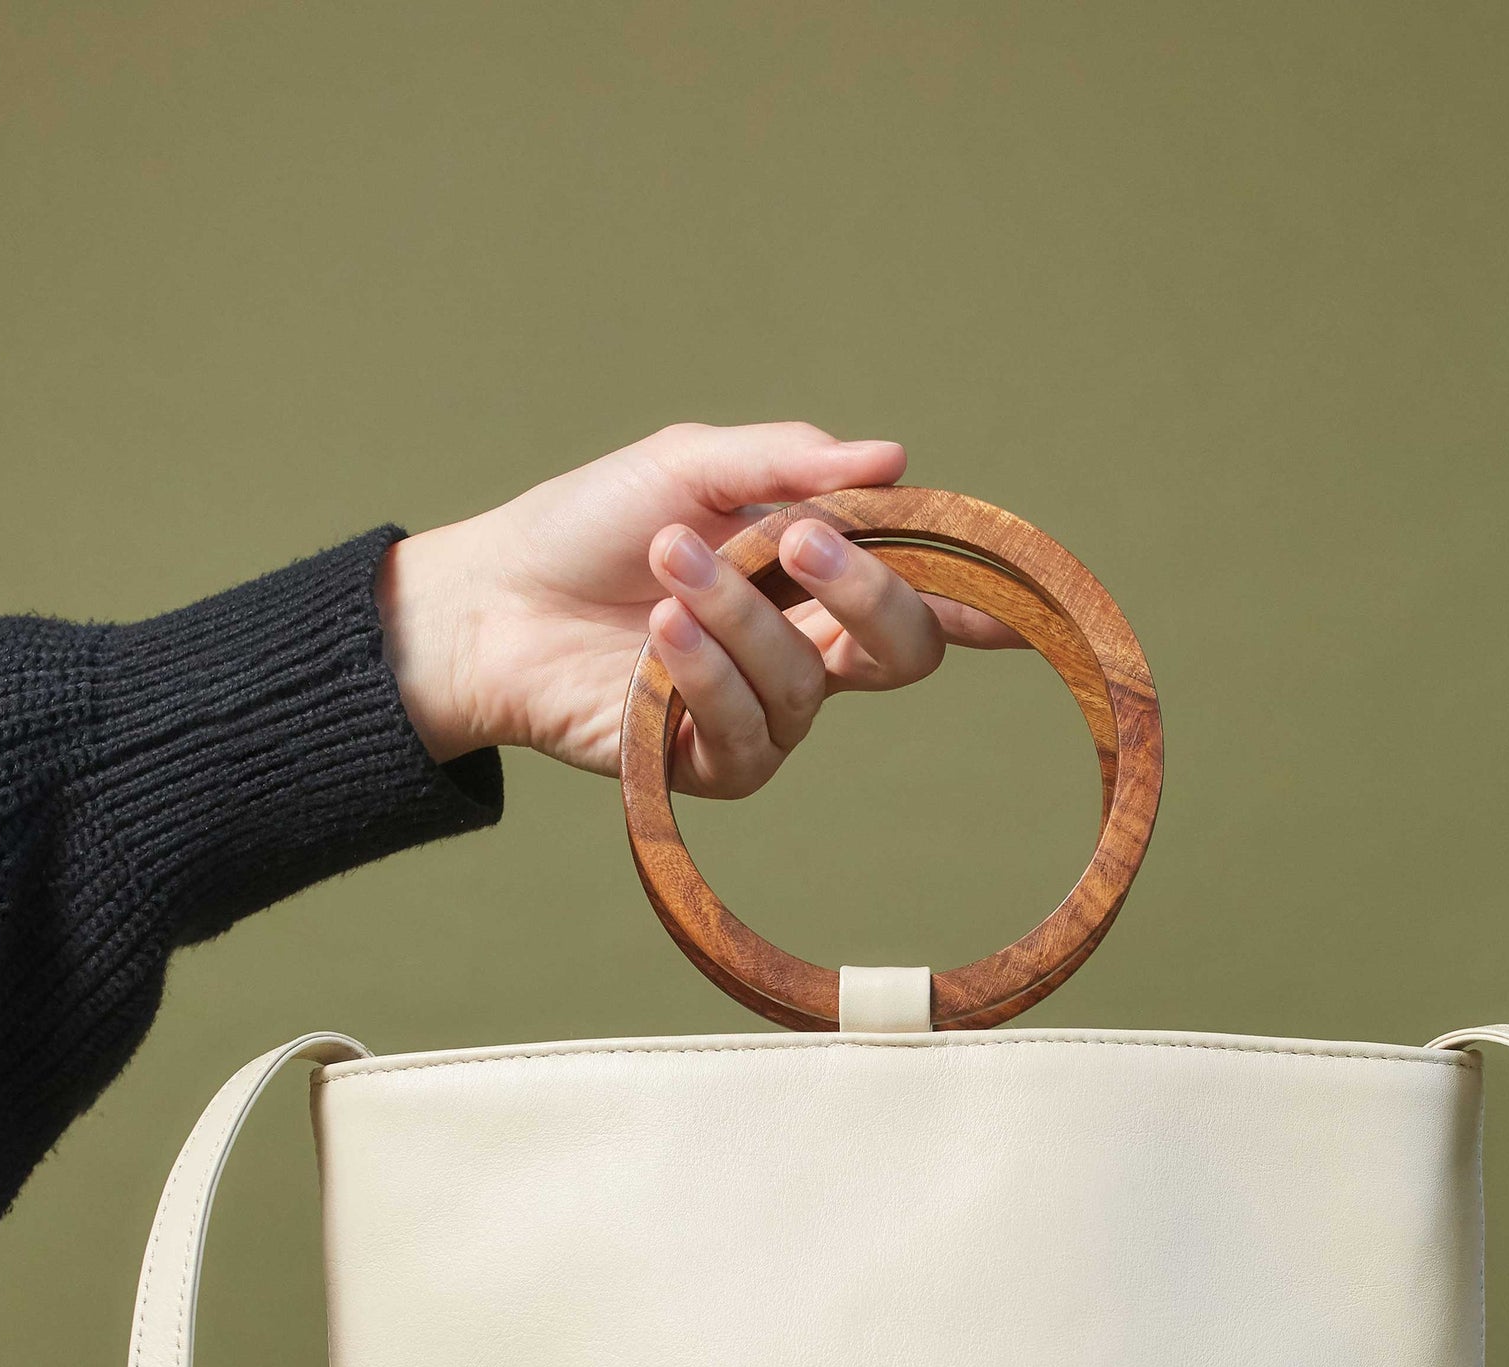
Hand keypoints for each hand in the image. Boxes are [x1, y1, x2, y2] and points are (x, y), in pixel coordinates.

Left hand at [374, 420, 1022, 796]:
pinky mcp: (705, 765)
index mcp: (818, 582)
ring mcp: (761, 718)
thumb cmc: (590, 526)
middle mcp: (806, 657)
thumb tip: (892, 458)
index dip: (980, 601)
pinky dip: (705, 673)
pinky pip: (745, 734)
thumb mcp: (690, 466)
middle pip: (903, 651)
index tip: (1016, 598)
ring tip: (667, 562)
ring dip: (738, 613)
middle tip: (799, 540)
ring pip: (807, 683)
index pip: (923, 597)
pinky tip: (659, 633)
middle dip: (870, 592)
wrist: (492, 598)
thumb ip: (788, 463)